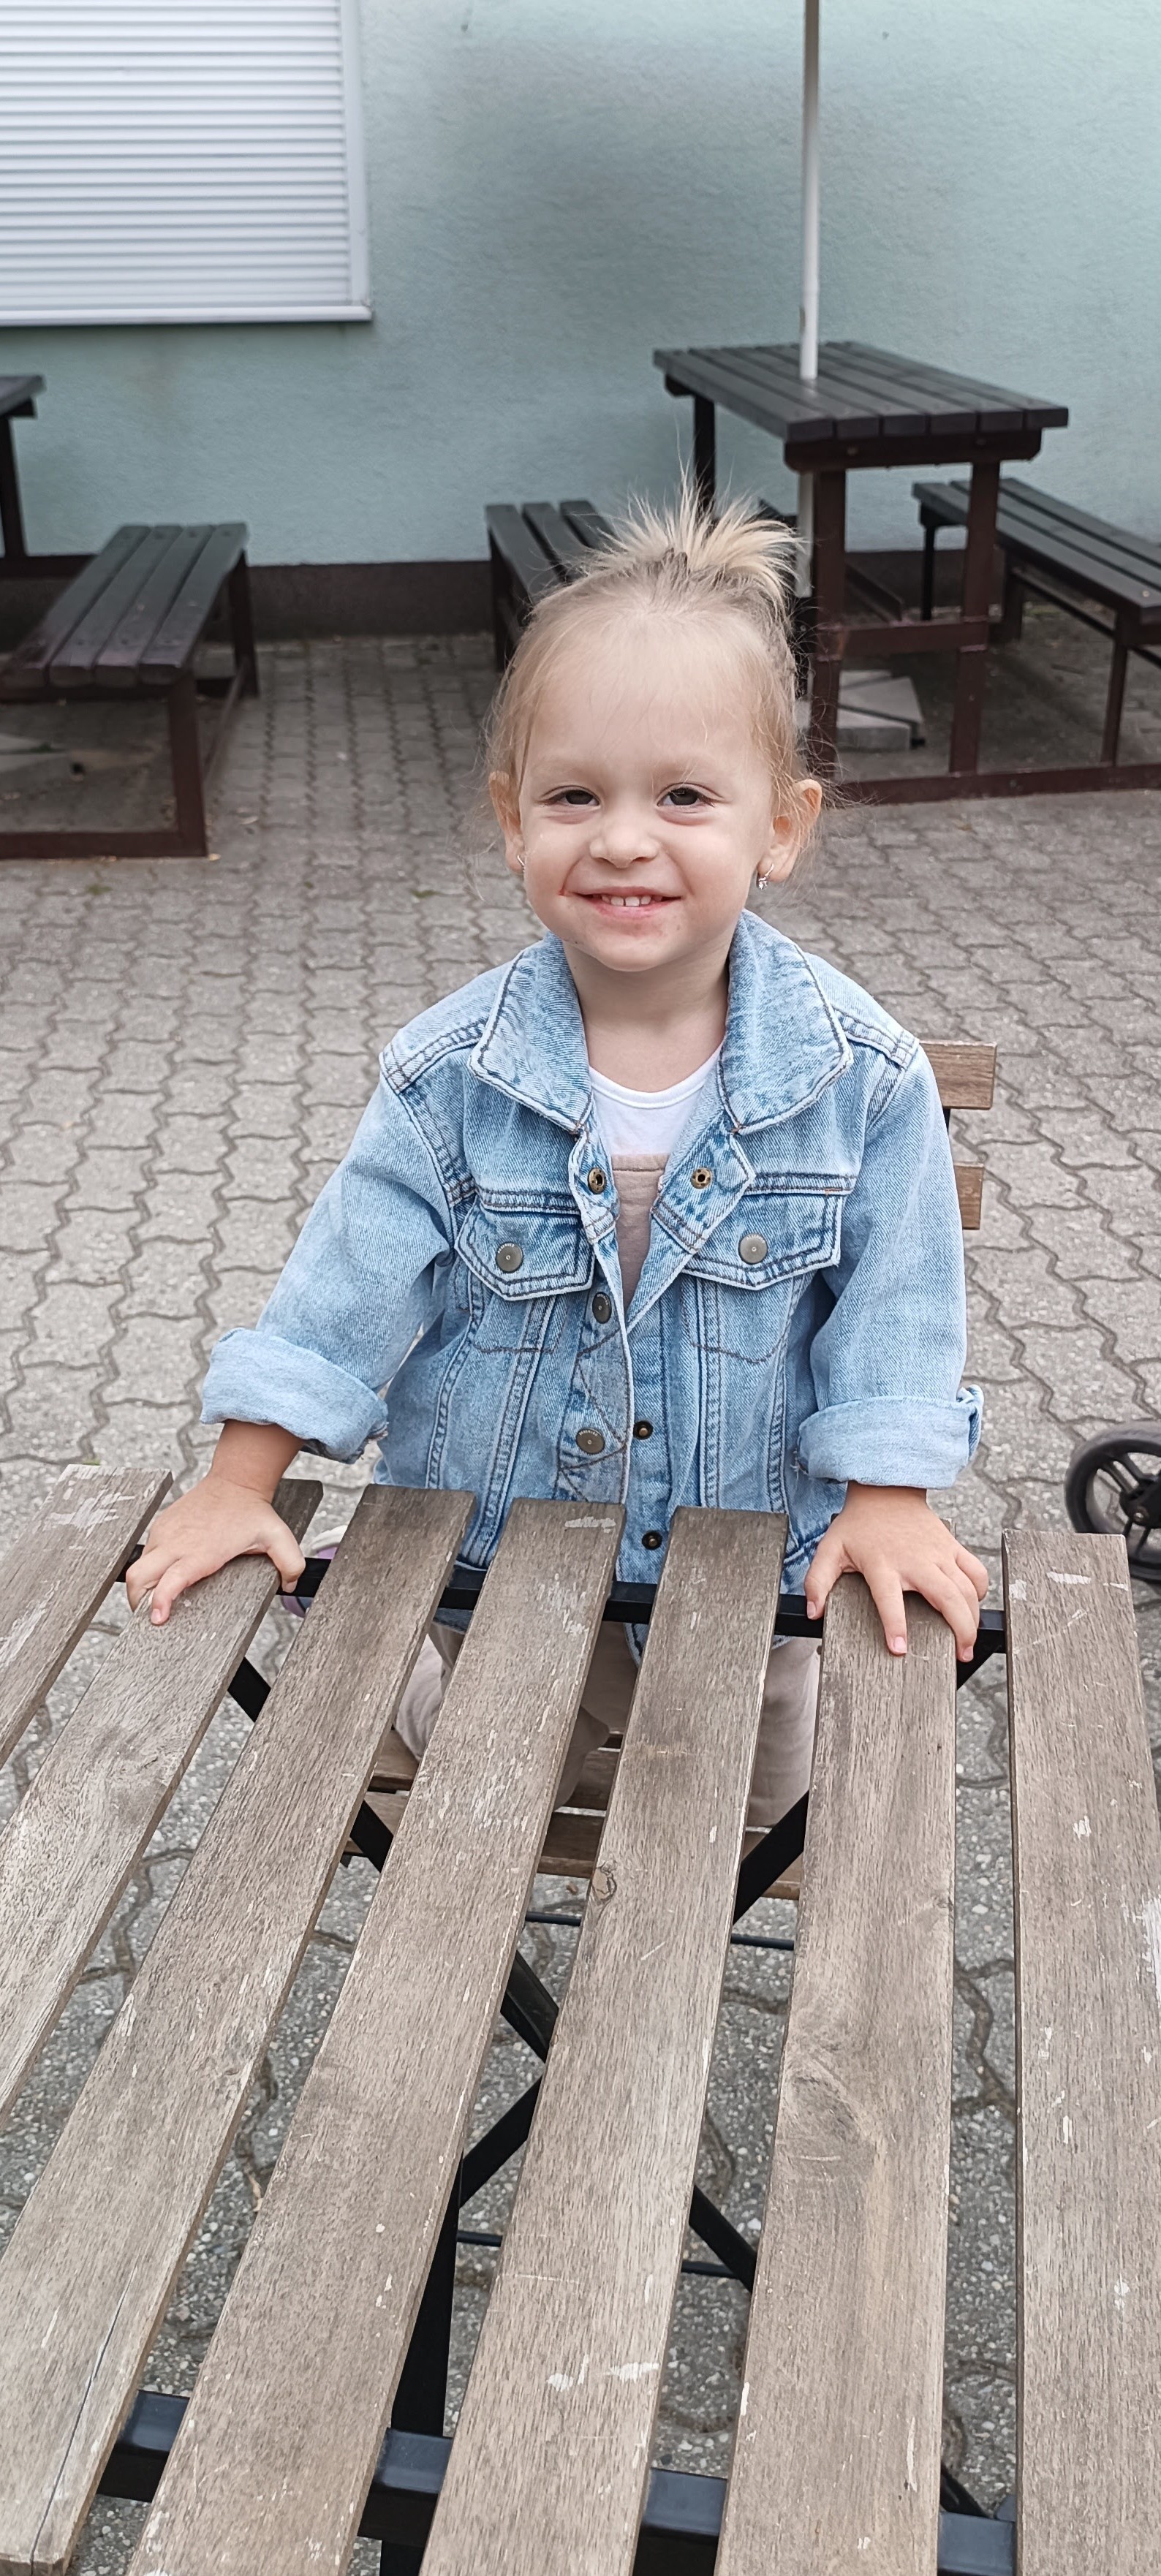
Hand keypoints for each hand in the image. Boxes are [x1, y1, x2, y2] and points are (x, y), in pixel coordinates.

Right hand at [126, 1422, 304, 1623]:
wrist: (235, 1480)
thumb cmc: (252, 1511)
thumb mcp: (278, 1537)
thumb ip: (291, 1565)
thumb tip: (291, 1587)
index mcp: (201, 1552)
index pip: (169, 1581)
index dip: (159, 1602)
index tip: (157, 1619)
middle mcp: (177, 1543)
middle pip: (138, 1577)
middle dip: (137, 1601)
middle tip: (148, 1617)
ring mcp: (165, 1533)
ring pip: (138, 1566)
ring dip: (141, 1586)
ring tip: (154, 1601)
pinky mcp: (161, 1526)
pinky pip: (145, 1552)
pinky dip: (148, 1569)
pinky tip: (161, 1576)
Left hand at [805, 1484, 987, 1660]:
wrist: (885, 1490)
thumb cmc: (858, 1524)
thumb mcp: (830, 1550)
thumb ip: (818, 1582)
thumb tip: (812, 1611)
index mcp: (883, 1565)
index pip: (890, 1600)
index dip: (895, 1626)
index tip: (900, 1649)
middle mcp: (916, 1561)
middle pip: (947, 1598)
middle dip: (960, 1629)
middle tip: (960, 1654)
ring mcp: (938, 1553)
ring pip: (967, 1588)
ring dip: (973, 1617)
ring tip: (969, 1641)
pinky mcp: (952, 1546)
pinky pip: (976, 1570)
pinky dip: (980, 1590)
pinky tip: (974, 1605)